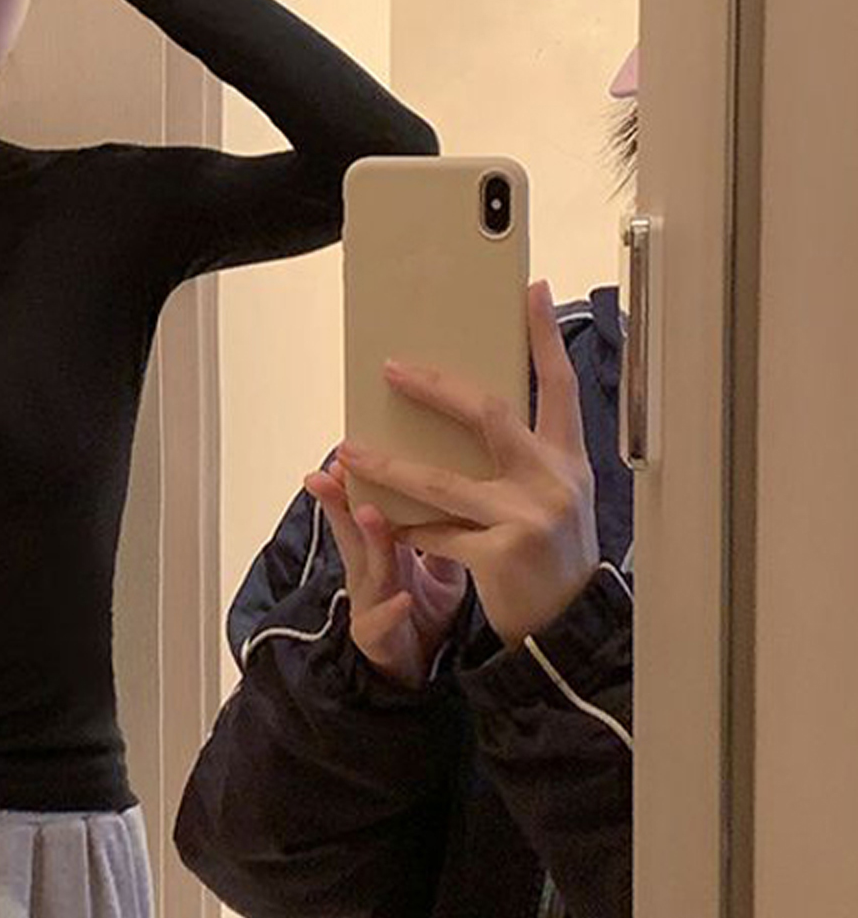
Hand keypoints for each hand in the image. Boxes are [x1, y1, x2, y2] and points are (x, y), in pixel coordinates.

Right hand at [303, 459, 468, 688]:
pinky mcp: (376, 639)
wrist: (417, 669)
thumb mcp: (438, 566)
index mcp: (382, 551)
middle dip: (339, 500)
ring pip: (366, 569)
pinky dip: (390, 611)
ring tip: (369, 513)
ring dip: (368, 541)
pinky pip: (381, 623)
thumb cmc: (423, 611)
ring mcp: (368, 604)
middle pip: (352, 532)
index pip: (365, 509)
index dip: (356, 483)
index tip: (346, 451)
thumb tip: (464, 488)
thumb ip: (442, 531)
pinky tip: (403, 599)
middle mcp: (368, 573)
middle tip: (330, 470)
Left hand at [334, 280, 598, 648]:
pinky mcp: (501, 555)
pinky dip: (402, 527)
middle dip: (434, 388)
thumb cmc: (550, 552)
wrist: (565, 626)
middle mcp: (553, 480)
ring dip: (387, 465)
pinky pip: (435, 533)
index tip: (530, 291)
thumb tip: (471, 403)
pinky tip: (376, 519)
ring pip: (441, 480)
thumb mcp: (553, 494)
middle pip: (488, 414)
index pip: (559, 384)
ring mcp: (528, 517)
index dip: (544, 336)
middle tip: (390, 368)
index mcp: (567, 458)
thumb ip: (524, 453)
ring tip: (348, 451)